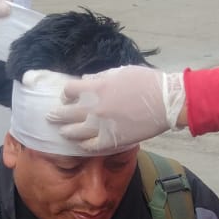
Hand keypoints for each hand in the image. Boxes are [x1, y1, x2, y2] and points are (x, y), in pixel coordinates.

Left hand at [47, 66, 186, 151]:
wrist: (166, 102)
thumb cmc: (147, 82)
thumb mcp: (121, 72)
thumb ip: (101, 77)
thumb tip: (87, 80)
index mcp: (97, 87)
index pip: (69, 90)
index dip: (66, 93)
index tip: (67, 96)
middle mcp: (95, 107)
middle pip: (66, 113)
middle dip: (57, 114)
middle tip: (51, 117)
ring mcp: (102, 125)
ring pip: (75, 131)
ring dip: (66, 131)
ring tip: (63, 132)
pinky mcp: (111, 140)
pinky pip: (91, 146)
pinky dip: (84, 145)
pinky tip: (81, 144)